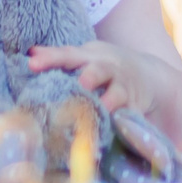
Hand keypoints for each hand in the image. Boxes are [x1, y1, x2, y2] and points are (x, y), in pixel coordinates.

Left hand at [28, 41, 156, 115]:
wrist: (150, 75)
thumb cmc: (105, 67)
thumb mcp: (85, 57)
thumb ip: (59, 57)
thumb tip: (31, 54)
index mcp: (90, 56)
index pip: (68, 55)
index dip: (51, 58)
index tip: (32, 63)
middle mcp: (108, 69)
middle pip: (98, 69)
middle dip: (90, 76)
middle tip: (80, 84)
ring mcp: (124, 87)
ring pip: (118, 92)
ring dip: (109, 100)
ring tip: (103, 108)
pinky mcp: (136, 106)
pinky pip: (131, 114)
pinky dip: (125, 121)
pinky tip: (118, 128)